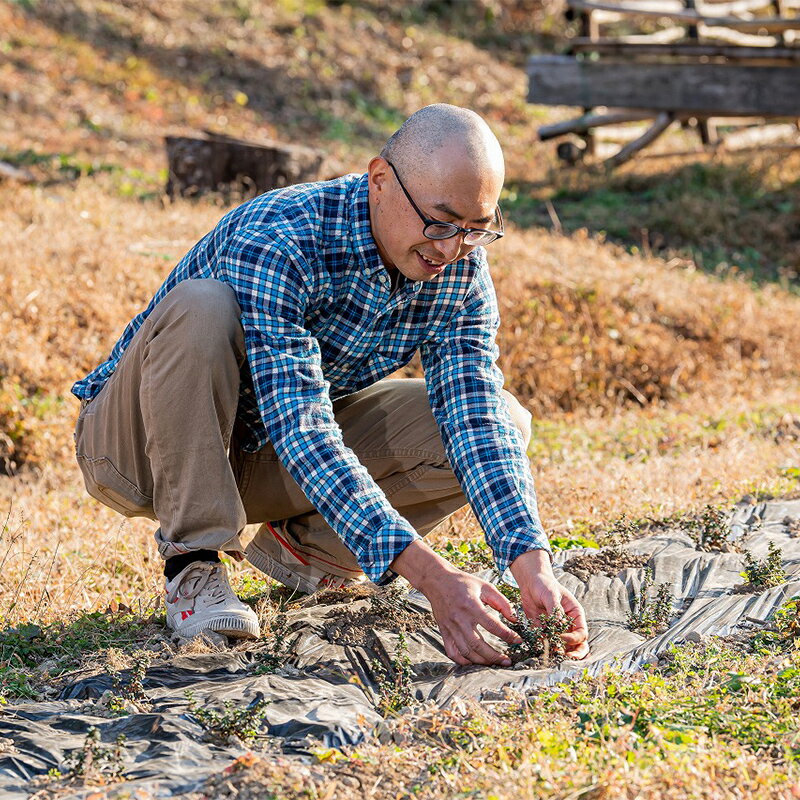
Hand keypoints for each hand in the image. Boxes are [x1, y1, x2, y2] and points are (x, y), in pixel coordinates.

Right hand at [391, 540, 521, 666]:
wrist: (437, 580)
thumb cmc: (463, 582)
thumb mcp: (485, 586)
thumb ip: (501, 602)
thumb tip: (514, 619)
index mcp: (472, 605)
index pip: (493, 626)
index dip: (508, 635)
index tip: (518, 640)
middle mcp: (460, 619)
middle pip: (478, 645)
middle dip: (495, 656)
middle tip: (507, 661)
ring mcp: (450, 627)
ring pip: (466, 652)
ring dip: (482, 661)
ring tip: (494, 662)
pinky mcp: (443, 631)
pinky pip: (452, 652)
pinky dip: (463, 661)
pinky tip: (474, 661)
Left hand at [510, 549, 589, 659]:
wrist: (530, 582)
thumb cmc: (545, 585)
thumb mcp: (551, 595)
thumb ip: (556, 610)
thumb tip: (560, 624)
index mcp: (576, 615)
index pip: (581, 633)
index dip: (573, 639)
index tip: (561, 637)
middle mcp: (569, 624)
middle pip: (578, 645)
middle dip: (574, 654)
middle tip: (564, 657)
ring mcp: (557, 629)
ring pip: (563, 647)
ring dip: (559, 653)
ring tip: (550, 654)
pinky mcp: (544, 630)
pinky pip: (546, 643)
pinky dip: (544, 647)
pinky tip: (538, 647)